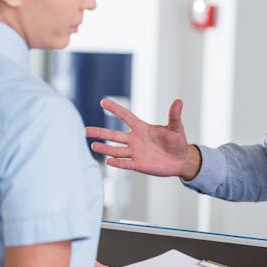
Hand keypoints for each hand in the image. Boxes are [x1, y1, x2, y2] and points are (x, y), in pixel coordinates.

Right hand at [86, 98, 201, 179]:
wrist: (181, 160)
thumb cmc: (178, 142)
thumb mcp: (176, 127)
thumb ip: (174, 115)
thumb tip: (179, 101)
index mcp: (142, 128)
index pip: (125, 116)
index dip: (115, 109)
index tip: (103, 101)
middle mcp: (135, 140)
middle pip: (114, 135)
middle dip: (100, 132)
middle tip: (84, 130)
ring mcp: (136, 152)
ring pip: (116, 150)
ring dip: (105, 148)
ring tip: (93, 145)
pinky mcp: (139, 164)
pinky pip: (126, 163)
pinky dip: (117, 163)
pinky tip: (108, 161)